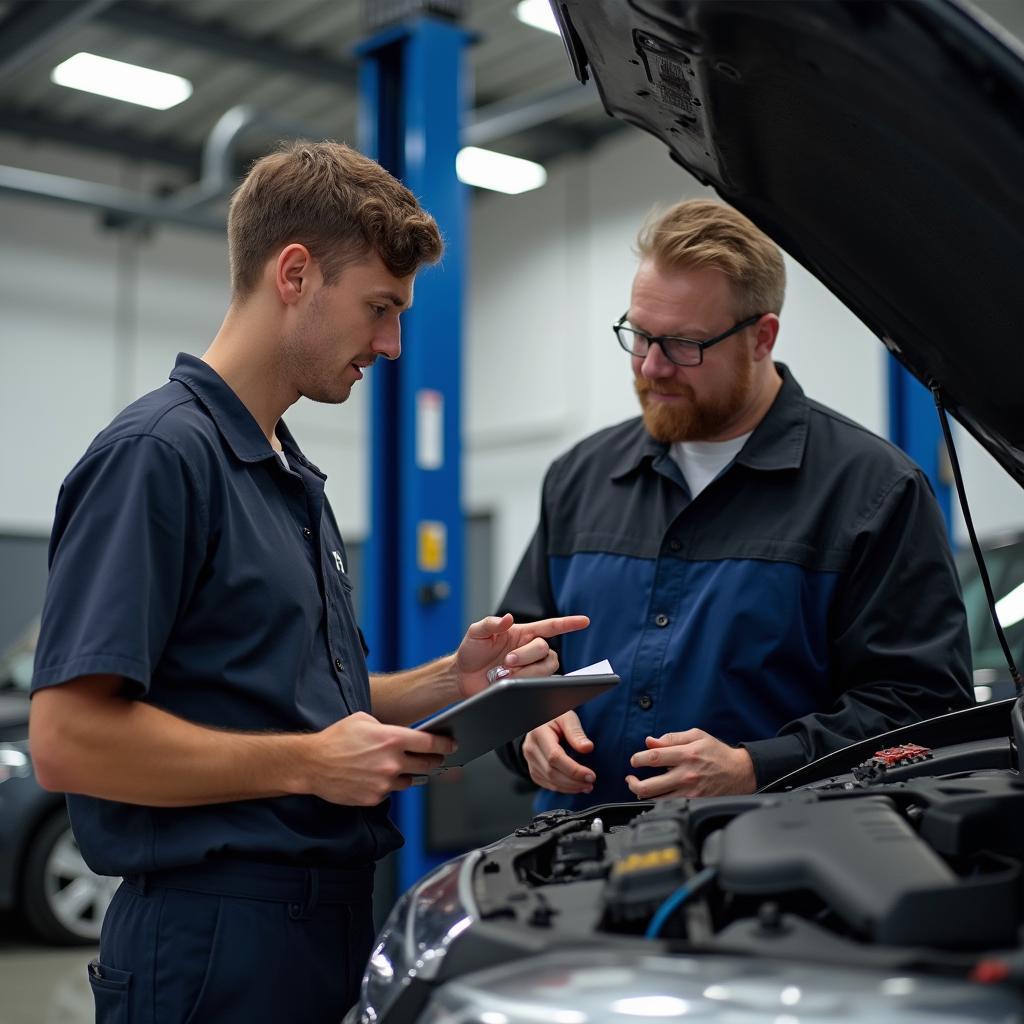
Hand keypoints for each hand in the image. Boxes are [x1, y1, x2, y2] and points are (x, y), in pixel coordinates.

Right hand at [308, 711, 456, 805]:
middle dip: (435, 761)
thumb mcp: (364, 720)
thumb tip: (402, 734)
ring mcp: (384, 783)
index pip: (429, 743)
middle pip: (427, 765)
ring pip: (409, 780)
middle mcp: (392, 762)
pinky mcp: (374, 798)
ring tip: (398, 767)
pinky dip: (388, 785)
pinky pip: (390, 792)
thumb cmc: (336, 738)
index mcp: (392, 739)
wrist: (313, 764)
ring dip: (408, 774)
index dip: (445, 744)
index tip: (452, 745)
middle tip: (438, 759)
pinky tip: (376, 777)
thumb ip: (388, 727)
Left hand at [453, 613, 589, 698]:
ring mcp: (530, 669)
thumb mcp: (476, 632)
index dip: (568, 624)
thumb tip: (508, 618)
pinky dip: (527, 685)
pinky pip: (540, 686)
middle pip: (546, 650)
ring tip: (504, 675)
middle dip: (527, 656)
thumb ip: (490, 623)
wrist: (462, 677)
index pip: (551, 627)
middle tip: (506, 662)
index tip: (585, 621)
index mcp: (522, 634)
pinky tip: (512, 685)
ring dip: (527, 672)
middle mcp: (530, 650)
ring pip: (546, 669)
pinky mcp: (527, 686)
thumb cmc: (471, 651)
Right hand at [522, 710, 595, 794]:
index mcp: (538, 733)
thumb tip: (587, 748)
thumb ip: (576, 732)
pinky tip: (576, 786)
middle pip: (552, 772)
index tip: (590, 775)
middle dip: (574, 781)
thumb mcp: (566, 717)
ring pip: (550, 781)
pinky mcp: (533, 770)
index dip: (573, 769)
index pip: (555, 757)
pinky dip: (563, 788)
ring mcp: (530, 761)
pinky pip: (548, 784)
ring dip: (570, 787)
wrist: (540, 723)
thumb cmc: (554, 718)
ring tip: (587, 786)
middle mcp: (531, 749)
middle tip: (591, 781)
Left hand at [625, 729, 755, 798]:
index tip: (634, 760)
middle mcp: (686, 775)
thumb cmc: (717, 752)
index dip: (638, 759)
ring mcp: (690, 791)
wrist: (740, 772)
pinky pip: (669, 805)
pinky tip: (655, 795)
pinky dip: (658, 801)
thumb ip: (671, 738)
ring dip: (643, 794)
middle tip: (630, 779)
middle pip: (651, 785)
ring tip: (638, 788)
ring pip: (657, 799)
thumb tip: (650, 741)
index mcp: (686, 754)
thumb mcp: (696, 735)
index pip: (654, 757)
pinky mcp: (694, 802)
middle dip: (633, 783)